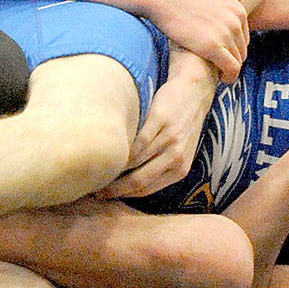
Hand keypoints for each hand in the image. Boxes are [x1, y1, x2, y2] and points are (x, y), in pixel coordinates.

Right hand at [95, 47, 219, 198]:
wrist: (195, 90)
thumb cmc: (182, 123)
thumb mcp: (180, 150)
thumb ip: (161, 167)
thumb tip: (130, 184)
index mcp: (180, 169)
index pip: (145, 190)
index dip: (121, 195)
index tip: (102, 197)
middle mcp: (176, 157)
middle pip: (138, 180)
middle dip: (114, 188)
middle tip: (93, 189)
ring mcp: (170, 138)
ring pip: (136, 161)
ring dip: (115, 168)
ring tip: (96, 168)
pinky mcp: (162, 119)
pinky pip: (138, 140)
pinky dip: (123, 147)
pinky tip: (109, 148)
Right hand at [148, 0, 248, 82]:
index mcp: (237, 8)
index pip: (243, 35)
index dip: (234, 44)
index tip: (222, 51)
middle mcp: (235, 21)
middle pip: (242, 48)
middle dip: (233, 57)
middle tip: (219, 63)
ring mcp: (225, 34)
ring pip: (237, 60)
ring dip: (230, 68)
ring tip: (218, 72)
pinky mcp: (213, 48)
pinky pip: (231, 68)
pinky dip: (229, 76)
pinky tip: (221, 78)